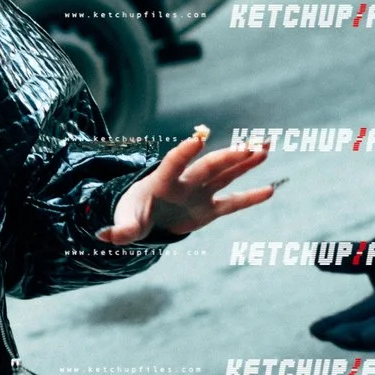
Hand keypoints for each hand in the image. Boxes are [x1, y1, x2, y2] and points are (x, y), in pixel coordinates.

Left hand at [100, 129, 275, 245]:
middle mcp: (185, 183)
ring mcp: (200, 193)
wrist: (145, 217)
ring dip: (244, 162)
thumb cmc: (133, 214)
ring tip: (266, 146)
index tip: (198, 138)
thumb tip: (104, 236)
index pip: (174, 163)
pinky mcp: (209, 209)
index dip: (184, 152)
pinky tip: (270, 190)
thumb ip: (120, 230)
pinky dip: (250, 198)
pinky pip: (232, 203)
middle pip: (209, 166)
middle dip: (229, 156)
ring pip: (225, 175)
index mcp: (162, 182)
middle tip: (250, 143)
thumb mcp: (126, 224)